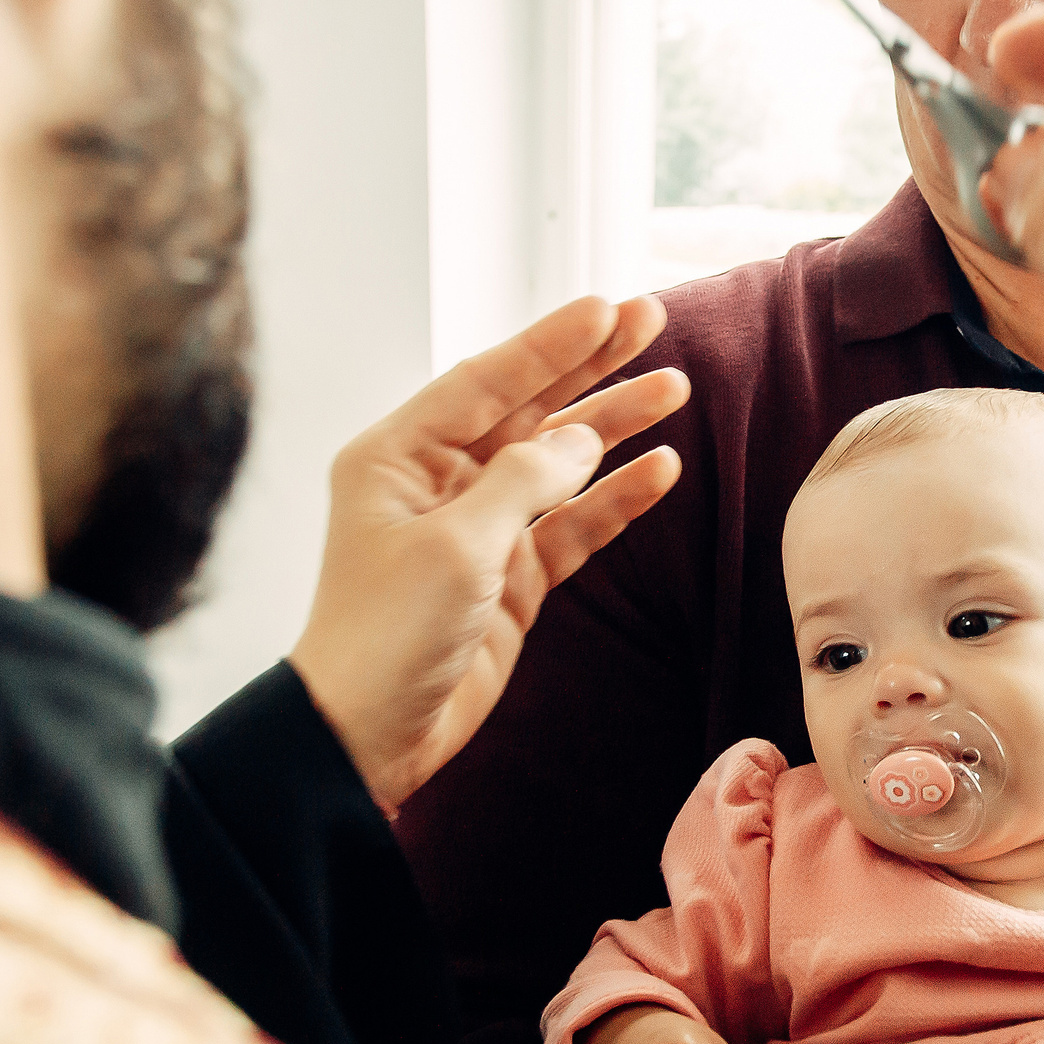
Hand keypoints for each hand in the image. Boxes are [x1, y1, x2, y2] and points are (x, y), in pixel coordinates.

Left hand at [288, 296, 689, 814]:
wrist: (370, 735)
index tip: (608, 308)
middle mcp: (438, 482)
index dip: (550, 343)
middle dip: (591, 367)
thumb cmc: (384, 636)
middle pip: (528, 408)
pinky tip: (659, 469)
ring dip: (614, 428)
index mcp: (398, 457)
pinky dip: (614, 498)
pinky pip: (571, 525)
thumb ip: (523, 482)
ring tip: (673, 390)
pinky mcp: (510, 579)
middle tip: (652, 321)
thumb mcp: (455, 546)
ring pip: (559, 462)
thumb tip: (582, 439)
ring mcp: (478, 530)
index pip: (486, 380)